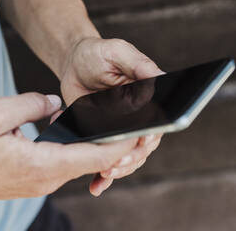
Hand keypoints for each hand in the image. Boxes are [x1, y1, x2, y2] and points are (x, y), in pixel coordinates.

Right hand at [0, 93, 138, 202]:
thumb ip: (33, 104)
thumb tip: (56, 104)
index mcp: (45, 164)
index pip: (97, 157)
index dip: (122, 145)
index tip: (140, 131)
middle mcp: (50, 179)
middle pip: (94, 162)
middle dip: (116, 146)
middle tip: (132, 125)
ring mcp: (44, 183)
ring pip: (81, 164)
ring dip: (98, 148)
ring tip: (113, 128)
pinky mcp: (37, 181)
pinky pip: (67, 166)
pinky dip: (81, 152)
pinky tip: (82, 137)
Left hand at [58, 37, 163, 195]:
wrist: (74, 64)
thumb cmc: (98, 53)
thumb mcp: (118, 51)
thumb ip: (139, 64)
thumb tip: (161, 79)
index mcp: (148, 97)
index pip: (157, 121)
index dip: (151, 134)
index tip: (142, 140)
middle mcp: (139, 116)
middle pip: (143, 145)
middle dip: (132, 157)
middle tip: (115, 164)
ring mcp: (122, 129)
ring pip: (128, 157)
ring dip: (119, 169)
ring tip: (104, 173)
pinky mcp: (105, 136)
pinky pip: (108, 158)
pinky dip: (105, 175)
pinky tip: (97, 184)